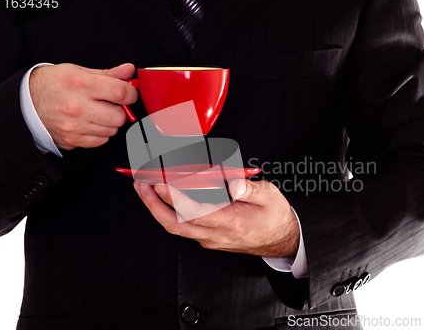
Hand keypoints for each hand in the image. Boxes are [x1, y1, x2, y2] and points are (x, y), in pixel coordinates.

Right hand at [29, 63, 137, 149]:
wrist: (27, 102)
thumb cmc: (55, 84)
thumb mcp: (79, 71)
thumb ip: (108, 73)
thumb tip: (129, 71)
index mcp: (80, 84)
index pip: (120, 93)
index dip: (131, 94)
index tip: (129, 93)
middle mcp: (76, 107)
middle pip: (119, 116)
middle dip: (120, 110)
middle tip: (112, 104)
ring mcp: (74, 126)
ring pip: (112, 130)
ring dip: (110, 122)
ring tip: (99, 112)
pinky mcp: (72, 139)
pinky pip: (101, 141)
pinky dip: (101, 133)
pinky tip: (91, 123)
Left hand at [134, 179, 299, 256]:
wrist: (281, 240)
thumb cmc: (274, 218)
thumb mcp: (269, 197)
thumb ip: (250, 189)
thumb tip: (235, 183)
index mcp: (231, 223)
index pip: (195, 212)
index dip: (175, 198)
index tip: (160, 184)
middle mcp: (217, 234)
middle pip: (176, 224)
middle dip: (154, 205)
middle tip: (142, 186)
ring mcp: (210, 239)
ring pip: (176, 227)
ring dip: (157, 209)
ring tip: (146, 190)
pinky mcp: (208, 238)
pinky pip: (183, 227)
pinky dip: (168, 213)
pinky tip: (164, 199)